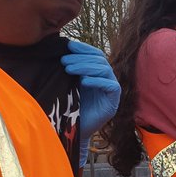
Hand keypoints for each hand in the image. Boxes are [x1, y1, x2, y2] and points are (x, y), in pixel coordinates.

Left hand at [61, 41, 121, 165]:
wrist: (73, 131)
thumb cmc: (69, 107)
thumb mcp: (68, 84)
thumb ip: (69, 69)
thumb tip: (62, 51)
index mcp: (97, 72)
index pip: (95, 54)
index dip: (84, 48)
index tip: (69, 46)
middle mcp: (106, 79)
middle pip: (99, 60)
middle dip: (81, 58)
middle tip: (64, 61)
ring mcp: (112, 90)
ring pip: (104, 70)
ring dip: (86, 67)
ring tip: (68, 69)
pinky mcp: (113, 101)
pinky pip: (110, 86)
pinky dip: (97, 82)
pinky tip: (83, 82)